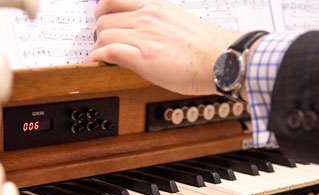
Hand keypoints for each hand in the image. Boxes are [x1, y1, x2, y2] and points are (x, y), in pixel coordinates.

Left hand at [88, 0, 239, 94]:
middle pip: (104, 18)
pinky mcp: (142, 57)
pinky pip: (107, 51)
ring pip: (103, 34)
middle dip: (99, 32)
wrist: (221, 59)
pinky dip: (97, 57)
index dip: (103, 12)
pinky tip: (98, 63)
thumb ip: (158, 22)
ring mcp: (143, 36)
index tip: (104, 21)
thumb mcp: (178, 21)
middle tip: (103, 43)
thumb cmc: (206, 47)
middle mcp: (147, 17)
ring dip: (98, 46)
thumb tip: (146, 32)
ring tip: (102, 56)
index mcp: (156, 6)